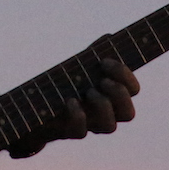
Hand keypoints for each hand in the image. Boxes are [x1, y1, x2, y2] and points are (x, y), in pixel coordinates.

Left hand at [8, 57, 139, 157]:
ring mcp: (89, 124)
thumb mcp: (79, 65)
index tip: (104, 61)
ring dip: (103, 106)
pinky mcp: (70, 131)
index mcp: (112, 95)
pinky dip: (78, 116)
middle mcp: (105, 113)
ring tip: (88, 92)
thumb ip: (95, 52)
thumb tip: (110, 37)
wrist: (35, 106)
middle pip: (128, 114)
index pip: (133, 89)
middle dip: (119, 94)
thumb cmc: (63, 82)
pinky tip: (70, 101)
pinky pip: (81, 132)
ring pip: (110, 127)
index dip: (125, 75)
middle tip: (102, 80)